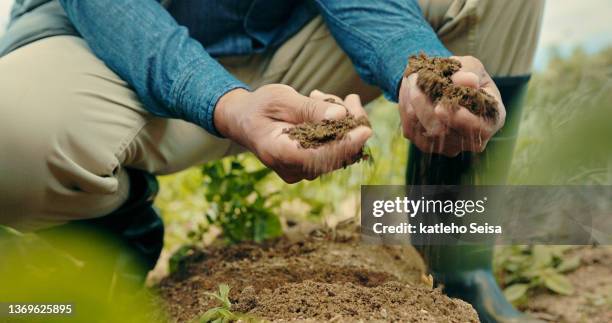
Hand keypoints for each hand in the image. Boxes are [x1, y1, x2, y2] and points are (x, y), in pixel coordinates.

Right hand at [214, 84, 371, 182]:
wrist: (243, 119)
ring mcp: (301, 171)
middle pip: (334, 156)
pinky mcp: (310, 166)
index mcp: (278, 153)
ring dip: (343, 124)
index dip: (345, 145)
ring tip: (323, 97)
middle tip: (351, 98)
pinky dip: (338, 129)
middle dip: (350, 126)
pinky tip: (324, 107)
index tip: (365, 129)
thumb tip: (340, 115)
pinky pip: (334, 151)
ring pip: (338, 153)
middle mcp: (292, 169)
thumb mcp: (280, 99)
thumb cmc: (259, 106)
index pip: (319, 156)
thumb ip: (308, 109)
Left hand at [399, 56, 505, 156]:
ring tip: (412, 78)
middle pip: (444, 131)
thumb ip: (470, 71)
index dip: (462, 120)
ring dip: (412, 101)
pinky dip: (406, 106)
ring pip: (423, 130)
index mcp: (491, 120)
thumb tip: (467, 80)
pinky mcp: (426, 144)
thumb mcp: (472, 66)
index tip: (441, 107)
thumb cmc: (465, 75)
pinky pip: (411, 129)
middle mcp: (471, 139)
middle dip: (425, 104)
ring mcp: (447, 146)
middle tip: (415, 79)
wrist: (444, 84)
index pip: (481, 129)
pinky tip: (409, 89)